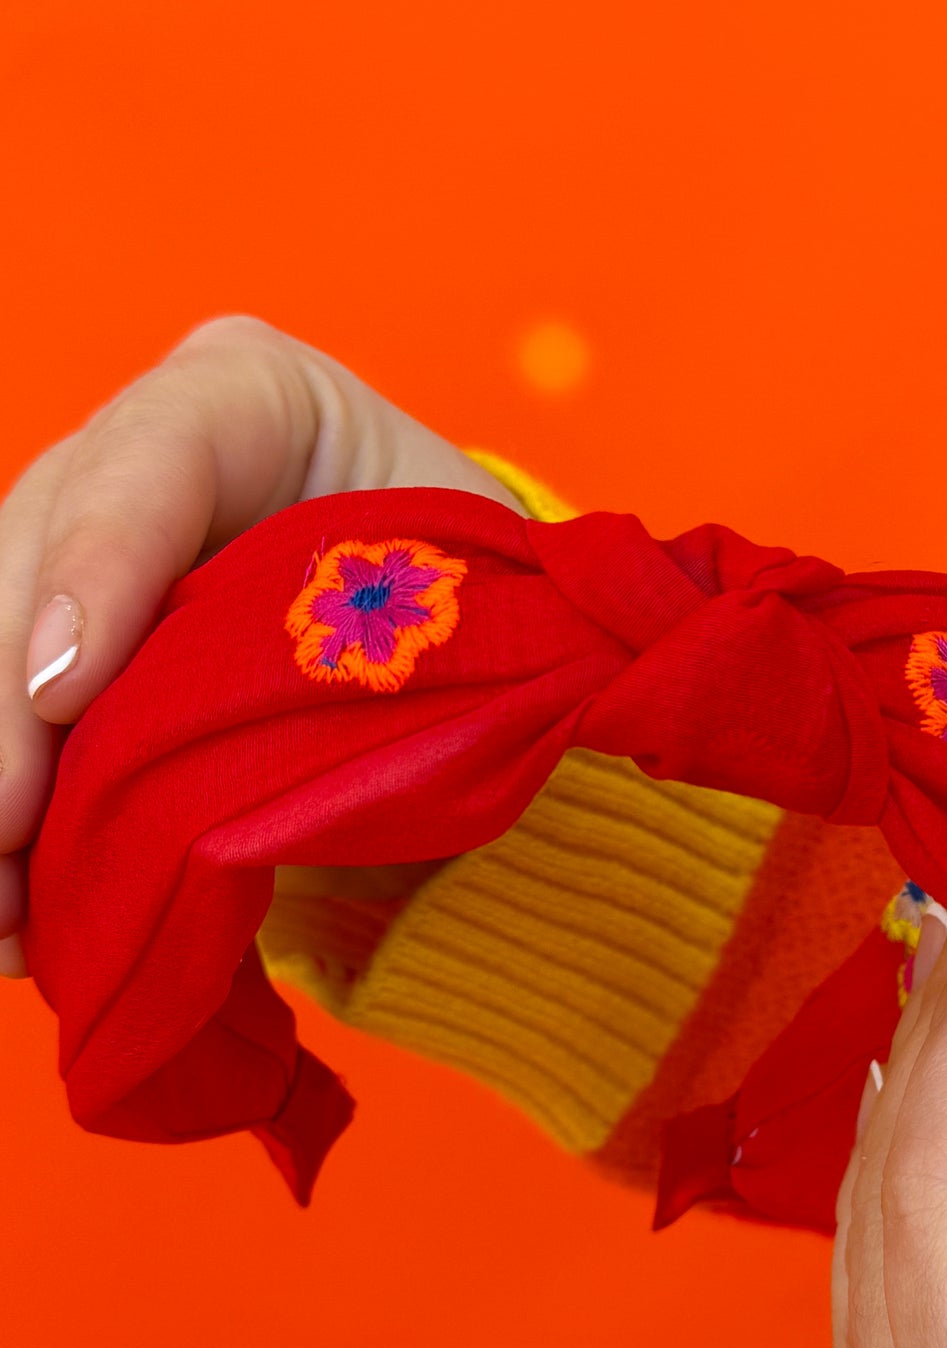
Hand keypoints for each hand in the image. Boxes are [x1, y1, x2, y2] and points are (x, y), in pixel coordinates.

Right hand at [0, 315, 525, 974]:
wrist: (450, 647)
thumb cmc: (468, 609)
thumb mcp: (464, 606)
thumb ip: (395, 651)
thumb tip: (328, 783)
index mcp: (251, 400)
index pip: (160, 449)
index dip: (100, 565)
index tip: (64, 697)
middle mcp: (135, 455)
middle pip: (35, 553)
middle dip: (6, 709)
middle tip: (6, 832)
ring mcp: (78, 547)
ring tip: (8, 913)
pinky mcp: (61, 641)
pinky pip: (11, 718)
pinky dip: (13, 819)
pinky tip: (17, 916)